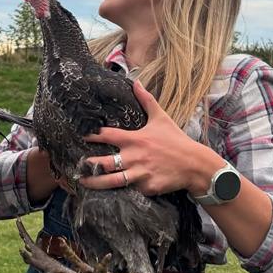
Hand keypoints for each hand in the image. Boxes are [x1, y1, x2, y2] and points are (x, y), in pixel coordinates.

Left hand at [78, 80, 221, 195]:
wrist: (195, 165)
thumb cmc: (176, 140)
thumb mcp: (161, 118)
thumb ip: (146, 100)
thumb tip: (136, 82)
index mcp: (135, 139)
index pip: (107, 135)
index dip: (92, 135)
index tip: (82, 136)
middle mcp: (134, 157)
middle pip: (104, 163)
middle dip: (88, 164)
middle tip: (76, 165)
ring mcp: (140, 174)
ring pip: (112, 181)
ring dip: (95, 183)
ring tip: (83, 182)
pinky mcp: (147, 188)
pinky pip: (132, 190)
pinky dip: (125, 189)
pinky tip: (113, 191)